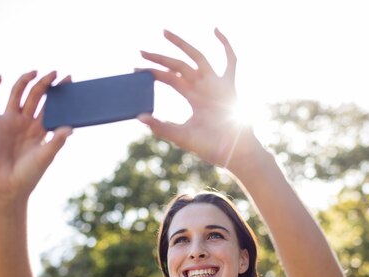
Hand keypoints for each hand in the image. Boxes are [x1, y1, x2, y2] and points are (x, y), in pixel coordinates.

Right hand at [0, 71, 72, 205]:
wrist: (7, 187)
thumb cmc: (29, 175)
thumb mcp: (45, 157)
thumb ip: (56, 142)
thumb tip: (69, 128)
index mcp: (40, 129)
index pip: (52, 105)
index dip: (60, 93)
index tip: (70, 79)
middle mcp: (26, 122)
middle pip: (36, 96)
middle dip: (46, 84)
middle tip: (56, 72)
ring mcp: (9, 121)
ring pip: (17, 94)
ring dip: (25, 81)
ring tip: (35, 71)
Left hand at [138, 29, 261, 169]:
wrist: (233, 153)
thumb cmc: (210, 146)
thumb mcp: (181, 136)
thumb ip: (161, 127)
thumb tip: (139, 117)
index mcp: (192, 96)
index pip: (169, 78)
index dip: (153, 73)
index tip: (135, 69)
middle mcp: (203, 86)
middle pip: (178, 65)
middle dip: (160, 57)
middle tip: (141, 51)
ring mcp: (217, 84)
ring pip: (198, 56)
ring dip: (182, 44)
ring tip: (164, 32)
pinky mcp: (230, 85)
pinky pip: (231, 60)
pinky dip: (225, 44)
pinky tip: (216, 31)